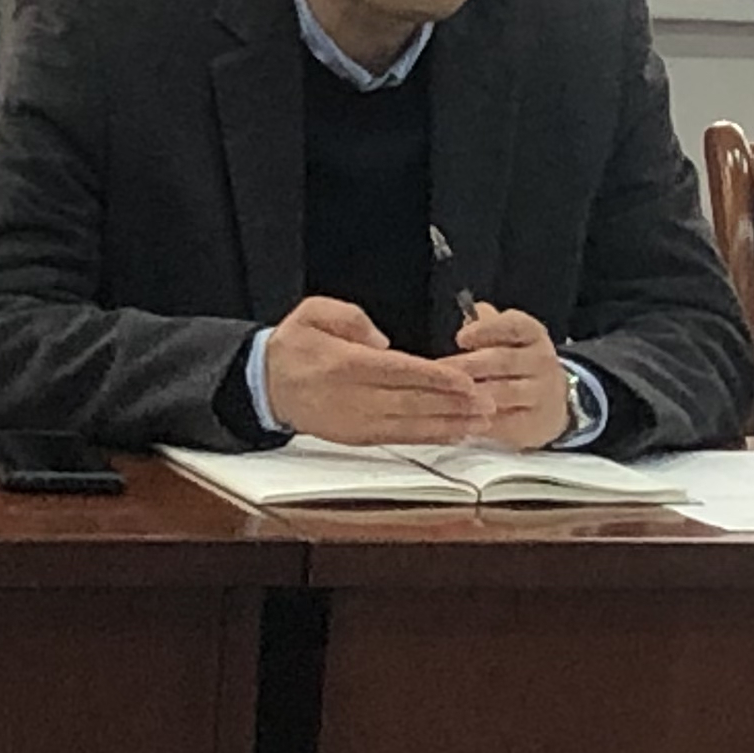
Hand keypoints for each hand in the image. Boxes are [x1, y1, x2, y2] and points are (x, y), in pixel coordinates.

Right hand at [264, 297, 483, 445]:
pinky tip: (453, 434)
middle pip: (412, 402)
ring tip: (481, 422)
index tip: (465, 380)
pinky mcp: (358, 436)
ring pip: (410, 425)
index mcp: (345, 364)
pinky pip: (399, 439)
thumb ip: (349, 317)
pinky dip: (428, 437)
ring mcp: (356, 421)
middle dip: (453, 404)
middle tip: (488, 403)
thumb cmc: (294, 347)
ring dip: (449, 424)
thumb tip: (382, 339)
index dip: (435, 378)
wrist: (265, 385)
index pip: (399, 371)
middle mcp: (354, 397)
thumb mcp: (313, 313)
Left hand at [455, 303, 575, 450]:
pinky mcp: (534, 422)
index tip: (460, 338)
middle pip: (503, 360)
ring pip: (503, 392)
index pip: (513, 326)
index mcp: (533, 334)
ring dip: (472, 394)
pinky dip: (480, 420)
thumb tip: (470, 311)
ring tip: (445, 394)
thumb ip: (488, 325)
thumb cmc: (518, 362)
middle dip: (467, 365)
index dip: (486, 330)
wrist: (552, 401)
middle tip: (439, 371)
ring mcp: (540, 393)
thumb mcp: (509, 338)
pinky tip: (458, 418)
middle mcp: (541, 361)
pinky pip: (504, 421)